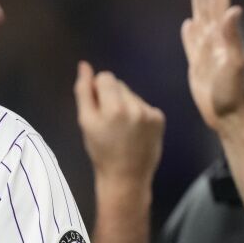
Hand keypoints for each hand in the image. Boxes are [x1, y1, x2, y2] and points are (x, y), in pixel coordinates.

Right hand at [74, 61, 163, 184]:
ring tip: (122, 129)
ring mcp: (150, 112)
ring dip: (125, 106)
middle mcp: (135, 107)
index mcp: (114, 108)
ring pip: (132, 95)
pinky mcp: (159, 118)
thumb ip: (84, 91)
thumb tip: (84, 65)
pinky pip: (144, 105)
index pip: (106, 77)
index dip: (98, 90)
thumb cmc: (101, 151)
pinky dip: (138, 114)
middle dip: (112, 98)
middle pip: (120, 84)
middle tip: (109, 122)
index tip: (98, 108)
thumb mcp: (86, 122)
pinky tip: (134, 131)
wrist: (126, 177)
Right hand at [180, 0, 243, 130]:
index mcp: (223, 34)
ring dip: (198, 1)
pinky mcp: (198, 64)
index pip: (218, 2)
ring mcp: (207, 50)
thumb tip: (233, 9)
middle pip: (209, 4)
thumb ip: (232, 36)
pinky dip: (190, 31)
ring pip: (201, 18)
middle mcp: (216, 38)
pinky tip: (188, 24)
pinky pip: (192, 41)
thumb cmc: (232, 92)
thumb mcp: (234, 63)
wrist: (228, 114)